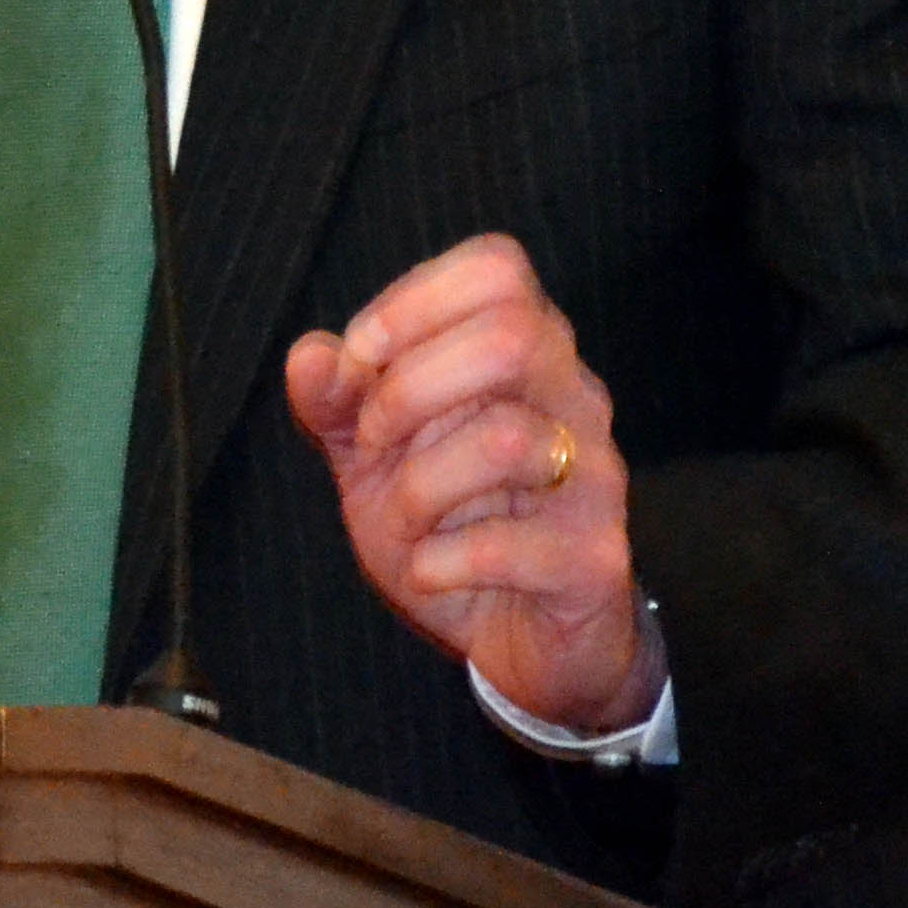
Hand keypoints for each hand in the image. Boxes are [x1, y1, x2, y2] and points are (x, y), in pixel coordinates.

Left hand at [285, 231, 662, 737]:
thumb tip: (312, 355)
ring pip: (504, 439)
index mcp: (529, 350)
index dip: (412, 302)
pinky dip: (440, 563)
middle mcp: (575, 397)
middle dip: (410, 389)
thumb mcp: (373, 457)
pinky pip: (510, 545)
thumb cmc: (453, 525)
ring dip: (415, 488)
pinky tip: (430, 573)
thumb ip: (337, 399)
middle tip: (373, 443)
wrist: (526, 640)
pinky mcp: (594, 559)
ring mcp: (595, 477)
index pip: (499, 267)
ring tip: (402, 522)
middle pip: (511, 335)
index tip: (359, 362)